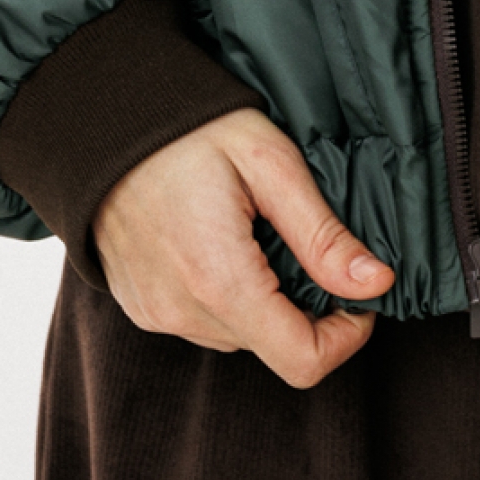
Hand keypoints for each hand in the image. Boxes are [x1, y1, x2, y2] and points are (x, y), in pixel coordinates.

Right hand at [93, 111, 394, 386]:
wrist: (104, 118)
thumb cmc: (189, 129)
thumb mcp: (270, 163)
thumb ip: (322, 234)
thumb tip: (376, 282)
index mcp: (220, 281)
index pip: (302, 361)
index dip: (346, 336)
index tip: (358, 293)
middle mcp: (182, 312)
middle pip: (273, 346)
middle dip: (305, 307)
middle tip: (303, 241)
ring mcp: (156, 314)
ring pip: (240, 336)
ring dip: (265, 300)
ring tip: (255, 233)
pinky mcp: (141, 307)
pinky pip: (202, 322)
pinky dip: (227, 295)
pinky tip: (219, 241)